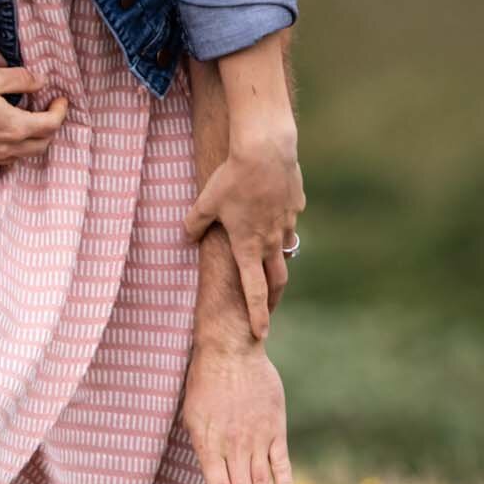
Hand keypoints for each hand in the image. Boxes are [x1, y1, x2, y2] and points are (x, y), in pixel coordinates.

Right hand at [0, 63, 68, 168]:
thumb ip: (21, 79)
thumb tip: (41, 81)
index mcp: (14, 126)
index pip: (50, 125)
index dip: (60, 111)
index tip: (59, 99)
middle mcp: (3, 148)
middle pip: (40, 146)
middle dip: (49, 130)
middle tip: (47, 113)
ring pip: (18, 157)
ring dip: (27, 143)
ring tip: (22, 125)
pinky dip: (4, 150)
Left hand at [181, 343, 292, 483]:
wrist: (230, 350)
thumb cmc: (204, 383)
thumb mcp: (192, 417)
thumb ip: (204, 450)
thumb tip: (213, 479)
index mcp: (208, 444)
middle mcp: (233, 445)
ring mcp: (256, 437)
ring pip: (261, 483)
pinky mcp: (275, 428)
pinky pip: (280, 462)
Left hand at [183, 125, 301, 336]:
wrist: (266, 149)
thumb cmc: (232, 178)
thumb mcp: (205, 202)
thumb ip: (194, 224)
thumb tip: (187, 236)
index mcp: (247, 247)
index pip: (253, 290)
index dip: (256, 314)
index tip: (261, 334)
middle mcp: (270, 241)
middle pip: (277, 279)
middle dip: (272, 299)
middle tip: (268, 311)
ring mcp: (287, 223)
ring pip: (285, 250)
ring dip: (277, 261)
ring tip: (270, 265)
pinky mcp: (296, 205)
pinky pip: (289, 221)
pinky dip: (281, 225)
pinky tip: (273, 213)